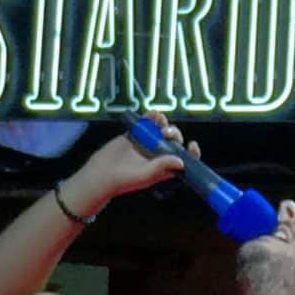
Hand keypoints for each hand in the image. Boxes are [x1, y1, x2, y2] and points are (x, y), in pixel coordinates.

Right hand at [82, 111, 200, 198]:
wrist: (101, 173)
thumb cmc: (124, 180)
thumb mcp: (145, 175)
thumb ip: (161, 167)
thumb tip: (181, 162)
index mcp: (165, 167)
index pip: (184, 159)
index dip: (192, 152)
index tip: (191, 144)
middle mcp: (159, 155)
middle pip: (174, 140)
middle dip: (174, 134)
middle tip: (165, 133)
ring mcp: (148, 143)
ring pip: (162, 129)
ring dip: (164, 123)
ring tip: (159, 120)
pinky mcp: (136, 134)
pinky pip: (148, 122)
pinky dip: (151, 117)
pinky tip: (151, 115)